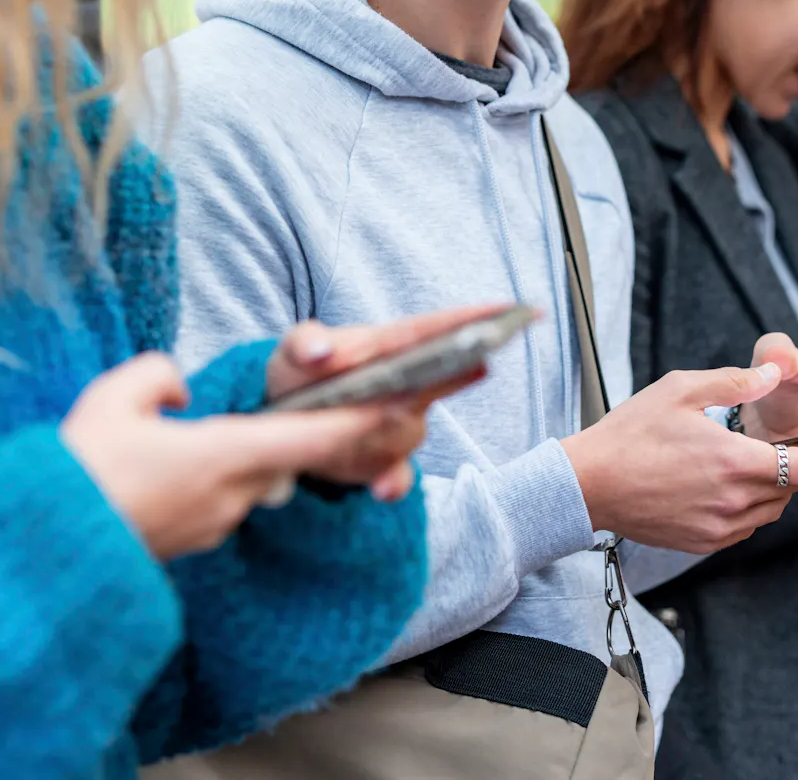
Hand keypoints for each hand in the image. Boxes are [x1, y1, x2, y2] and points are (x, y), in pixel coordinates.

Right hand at [62, 354, 403, 561]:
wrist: (42, 553)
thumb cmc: (79, 472)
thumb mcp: (114, 397)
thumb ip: (159, 376)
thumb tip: (178, 388)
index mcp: (225, 455)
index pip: (314, 437)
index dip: (362, 421)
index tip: (403, 406)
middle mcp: (233, 495)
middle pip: (284, 456)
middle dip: (288, 434)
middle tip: (268, 406)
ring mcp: (214, 525)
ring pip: (248, 479)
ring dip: (235, 457)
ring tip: (181, 442)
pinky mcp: (191, 543)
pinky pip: (217, 501)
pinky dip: (206, 481)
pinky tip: (158, 473)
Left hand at [266, 306, 502, 494]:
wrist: (279, 422)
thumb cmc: (297, 373)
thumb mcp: (293, 351)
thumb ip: (305, 343)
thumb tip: (322, 350)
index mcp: (392, 346)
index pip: (441, 329)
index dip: (480, 318)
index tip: (518, 309)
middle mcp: (407, 385)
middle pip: (440, 380)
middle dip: (456, 371)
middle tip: (479, 360)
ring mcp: (399, 426)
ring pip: (409, 431)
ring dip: (386, 432)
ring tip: (362, 427)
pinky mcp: (383, 464)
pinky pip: (396, 476)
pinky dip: (391, 482)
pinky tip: (382, 488)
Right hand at [563, 364, 797, 554]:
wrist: (588, 484)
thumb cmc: (631, 432)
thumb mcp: (681, 389)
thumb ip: (735, 382)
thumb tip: (775, 373)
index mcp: (734, 461)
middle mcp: (734, 501)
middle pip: (792, 490)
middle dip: (793, 467)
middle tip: (778, 444)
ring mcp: (719, 528)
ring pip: (770, 511)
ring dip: (771, 489)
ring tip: (744, 463)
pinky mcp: (703, 543)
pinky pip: (745, 528)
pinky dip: (746, 509)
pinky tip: (721, 486)